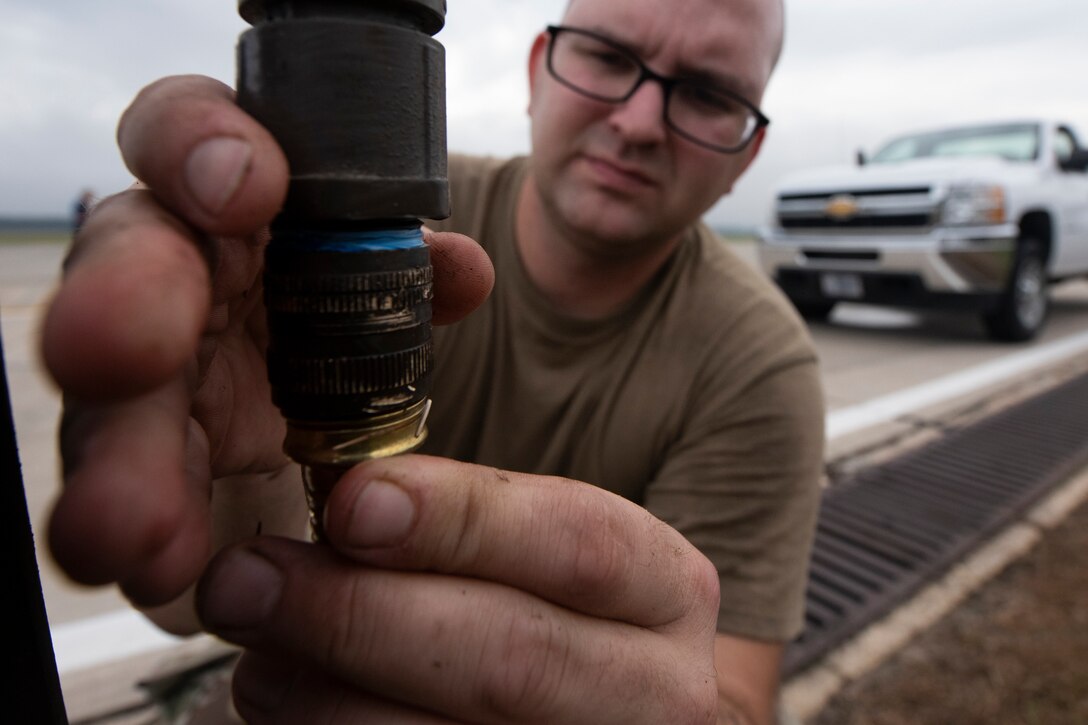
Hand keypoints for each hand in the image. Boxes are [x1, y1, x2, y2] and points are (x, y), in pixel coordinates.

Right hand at [43, 75, 493, 608]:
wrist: (327, 474)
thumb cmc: (346, 360)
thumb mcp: (387, 318)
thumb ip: (407, 289)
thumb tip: (458, 270)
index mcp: (236, 225)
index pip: (191, 146)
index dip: (200, 144)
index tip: (246, 186)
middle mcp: (177, 292)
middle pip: (127, 267)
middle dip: (121, 299)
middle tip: (126, 346)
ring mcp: (150, 387)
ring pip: (108, 400)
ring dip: (117, 458)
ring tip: (131, 522)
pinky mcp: (144, 478)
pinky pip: (121, 499)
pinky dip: (140, 532)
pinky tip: (160, 566)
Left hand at [194, 455, 721, 723]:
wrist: (606, 718)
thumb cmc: (560, 620)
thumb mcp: (548, 559)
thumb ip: (467, 529)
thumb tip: (343, 505)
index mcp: (665, 592)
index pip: (578, 543)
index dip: (459, 521)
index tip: (351, 502)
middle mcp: (659, 692)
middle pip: (510, 656)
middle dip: (358, 615)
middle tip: (247, 582)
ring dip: (323, 696)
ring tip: (258, 654)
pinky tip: (290, 708)